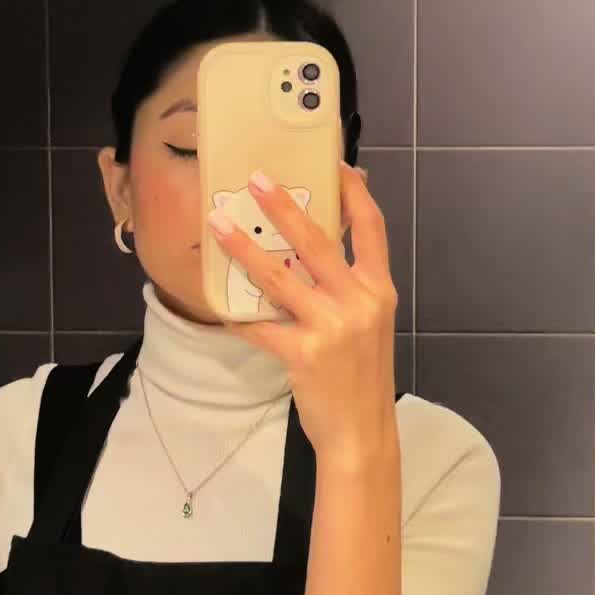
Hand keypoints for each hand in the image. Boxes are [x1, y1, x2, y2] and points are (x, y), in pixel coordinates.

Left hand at [207, 160, 398, 463]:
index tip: (334, 163)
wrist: (362, 432)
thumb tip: (316, 252)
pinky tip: (216, 301)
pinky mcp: (303, 353)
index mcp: (378, 289)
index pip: (371, 227)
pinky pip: (260, 325)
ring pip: (279, 276)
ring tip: (218, 224)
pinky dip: (236, 314)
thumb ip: (349, 287)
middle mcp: (358, 301)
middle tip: (256, 179)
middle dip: (283, 206)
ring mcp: (331, 326)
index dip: (353, 191)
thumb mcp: (369, 323)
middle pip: (317, 240)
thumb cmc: (362, 376)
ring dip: (244, 247)